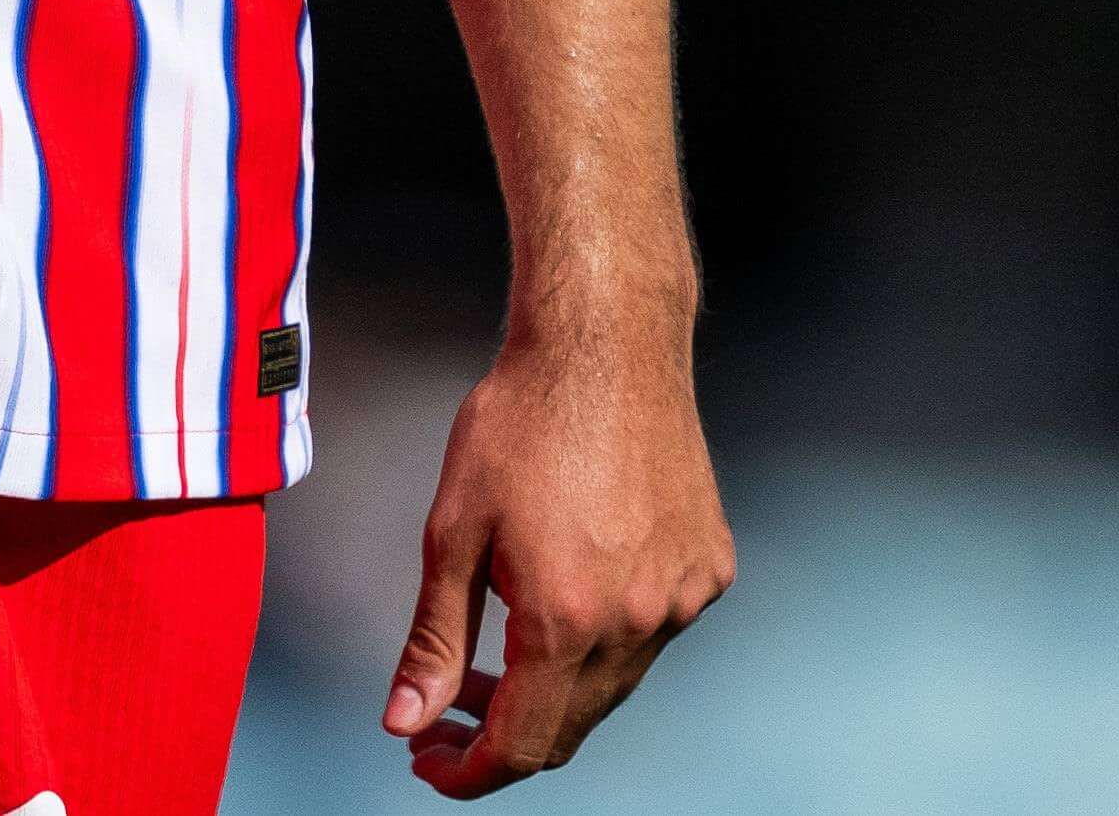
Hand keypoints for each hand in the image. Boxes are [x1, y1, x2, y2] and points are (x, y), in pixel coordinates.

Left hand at [381, 326, 730, 790]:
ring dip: (555, 687)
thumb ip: (434, 639)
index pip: (523, 745)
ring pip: (614, 686)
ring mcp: (683, 598)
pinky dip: (607, 638)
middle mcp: (639, 622)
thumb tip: (408, 721)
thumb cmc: (522, 422)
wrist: (606, 346)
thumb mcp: (452, 529)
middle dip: (503, 733)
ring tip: (498, 654)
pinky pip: (655, 634)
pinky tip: (569, 593)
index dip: (471, 772)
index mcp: (567, 620)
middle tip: (446, 712)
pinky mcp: (710, 569)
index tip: (432, 764)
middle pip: (570, 726)